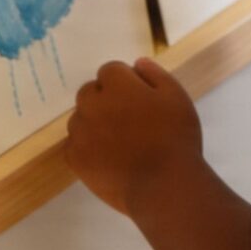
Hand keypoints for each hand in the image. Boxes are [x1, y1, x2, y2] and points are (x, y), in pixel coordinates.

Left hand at [63, 57, 200, 215]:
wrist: (162, 186)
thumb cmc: (175, 138)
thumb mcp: (177, 97)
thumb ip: (156, 75)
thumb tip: (136, 63)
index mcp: (116, 84)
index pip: (110, 71)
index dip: (126, 83)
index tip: (141, 101)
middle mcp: (92, 103)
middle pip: (90, 92)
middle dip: (105, 100)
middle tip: (130, 121)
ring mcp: (80, 132)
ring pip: (81, 118)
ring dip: (94, 123)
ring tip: (120, 143)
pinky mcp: (74, 158)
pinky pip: (74, 144)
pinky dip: (87, 148)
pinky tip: (108, 159)